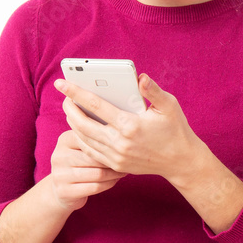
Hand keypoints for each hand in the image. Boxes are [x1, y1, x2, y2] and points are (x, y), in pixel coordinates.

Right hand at [45, 129, 126, 211]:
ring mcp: (59, 175)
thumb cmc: (79, 164)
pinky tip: (115, 180)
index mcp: (64, 140)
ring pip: (97, 174)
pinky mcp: (64, 191)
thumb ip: (95, 138)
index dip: (109, 144)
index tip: (124, 145)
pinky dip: (109, 184)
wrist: (62, 190)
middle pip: (95, 158)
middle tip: (128, 160)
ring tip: (124, 170)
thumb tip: (122, 133)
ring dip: (114, 174)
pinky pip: (95, 187)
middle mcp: (59, 156)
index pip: (91, 139)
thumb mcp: (81, 148)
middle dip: (114, 160)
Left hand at [54, 73, 204, 183]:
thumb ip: (153, 90)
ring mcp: (116, 156)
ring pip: (84, 139)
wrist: (181, 161)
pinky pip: (90, 151)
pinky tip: (79, 129)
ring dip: (73, 123)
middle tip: (63, 97)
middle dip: (69, 109)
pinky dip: (81, 139)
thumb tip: (140, 78)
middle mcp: (120, 142)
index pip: (95, 105)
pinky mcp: (116, 165)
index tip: (62, 83)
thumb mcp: (169, 106)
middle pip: (83, 124)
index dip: (75, 92)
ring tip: (69, 110)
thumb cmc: (175, 129)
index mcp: (130, 124)